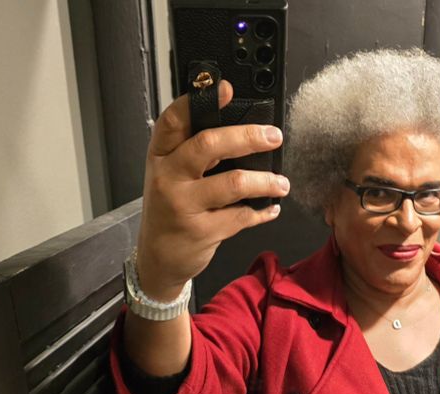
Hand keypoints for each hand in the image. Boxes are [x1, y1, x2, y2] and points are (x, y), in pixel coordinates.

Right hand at [135, 80, 288, 298]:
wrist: (158, 258)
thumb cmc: (170, 210)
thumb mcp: (170, 176)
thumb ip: (193, 152)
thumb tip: (239, 129)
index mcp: (160, 156)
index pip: (175, 120)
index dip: (201, 101)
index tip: (226, 89)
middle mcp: (169, 177)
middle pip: (210, 145)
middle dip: (248, 137)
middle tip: (274, 137)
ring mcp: (184, 205)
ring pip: (234, 183)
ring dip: (266, 181)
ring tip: (281, 183)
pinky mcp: (202, 231)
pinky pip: (242, 216)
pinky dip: (262, 212)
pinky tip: (270, 208)